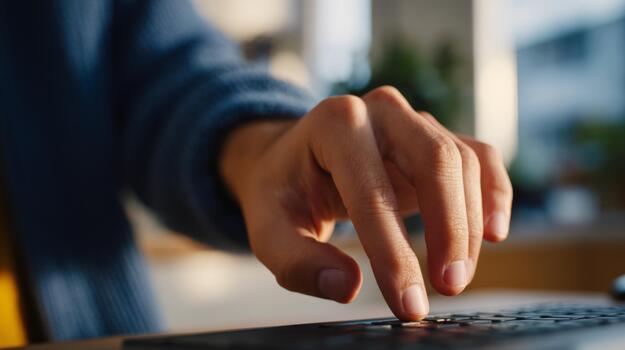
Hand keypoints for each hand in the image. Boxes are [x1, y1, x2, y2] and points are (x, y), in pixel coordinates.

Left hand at [219, 86, 512, 319]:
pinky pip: (479, 156)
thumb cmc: (282, 194)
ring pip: (461, 162)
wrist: (293, 160)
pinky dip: (494, 192)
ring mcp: (411, 119)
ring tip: (453, 277)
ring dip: (467, 225)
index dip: (393, 253)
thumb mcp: (269, 229)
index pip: (371, 191)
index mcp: (334, 123)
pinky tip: (494, 232)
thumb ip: (297, 261)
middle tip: (448, 288)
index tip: (408, 304)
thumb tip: (346, 286)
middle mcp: (379, 111)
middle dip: (449, 229)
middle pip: (435, 160)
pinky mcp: (433, 137)